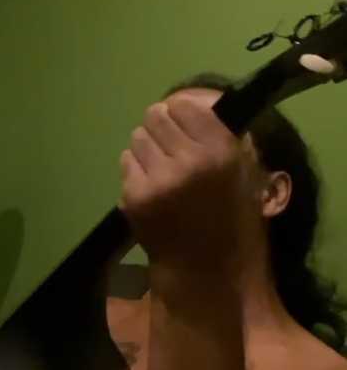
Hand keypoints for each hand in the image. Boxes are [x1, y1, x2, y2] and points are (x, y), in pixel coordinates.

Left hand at [119, 91, 258, 273]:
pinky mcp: (135, 195)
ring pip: (137, 136)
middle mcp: (189, 161)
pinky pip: (126, 160)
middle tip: (170, 146)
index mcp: (221, 152)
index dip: (183, 114)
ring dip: (147, 147)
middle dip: (161, 127)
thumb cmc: (230, 216)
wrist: (204, 268)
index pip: (184, 105)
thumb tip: (198, 101)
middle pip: (155, 115)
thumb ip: (221, 135)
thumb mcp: (243, 171)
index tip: (187, 126)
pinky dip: (136, 169)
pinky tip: (152, 186)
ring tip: (161, 168)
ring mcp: (159, 180)